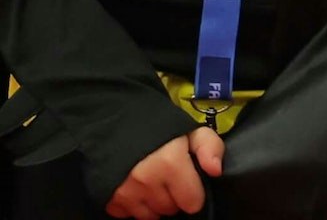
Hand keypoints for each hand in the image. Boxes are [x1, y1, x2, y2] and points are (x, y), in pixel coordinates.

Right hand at [107, 125, 223, 215]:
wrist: (113, 117)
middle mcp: (147, 182)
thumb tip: (216, 170)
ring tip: (149, 178)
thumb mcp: (188, 129)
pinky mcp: (110, 199)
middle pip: (172, 209)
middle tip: (165, 173)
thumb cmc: (155, 125)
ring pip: (152, 216)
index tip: (185, 177)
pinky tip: (133, 186)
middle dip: (172, 195)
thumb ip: (209, 146)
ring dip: (153, 202)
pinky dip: (132, 204)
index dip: (192, 190)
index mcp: (169, 163)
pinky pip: (129, 215)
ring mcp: (126, 192)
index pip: (193, 203)